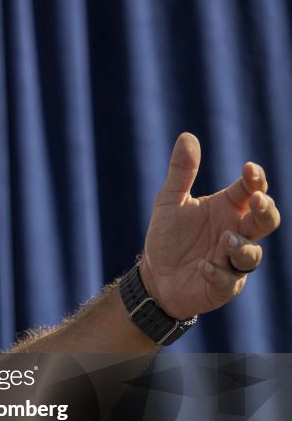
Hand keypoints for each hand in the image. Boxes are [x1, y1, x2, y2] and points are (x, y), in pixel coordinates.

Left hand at [141, 133, 280, 318]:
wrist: (154, 276)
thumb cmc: (168, 236)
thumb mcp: (169, 201)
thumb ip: (182, 172)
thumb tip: (187, 135)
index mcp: (229, 207)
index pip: (252, 189)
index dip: (256, 179)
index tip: (249, 169)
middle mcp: (237, 232)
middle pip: (266, 220)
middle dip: (266, 210)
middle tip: (256, 200)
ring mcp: (233, 260)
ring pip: (252, 254)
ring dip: (241, 246)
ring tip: (225, 239)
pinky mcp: (223, 285)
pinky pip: (229, 280)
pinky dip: (218, 272)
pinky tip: (204, 266)